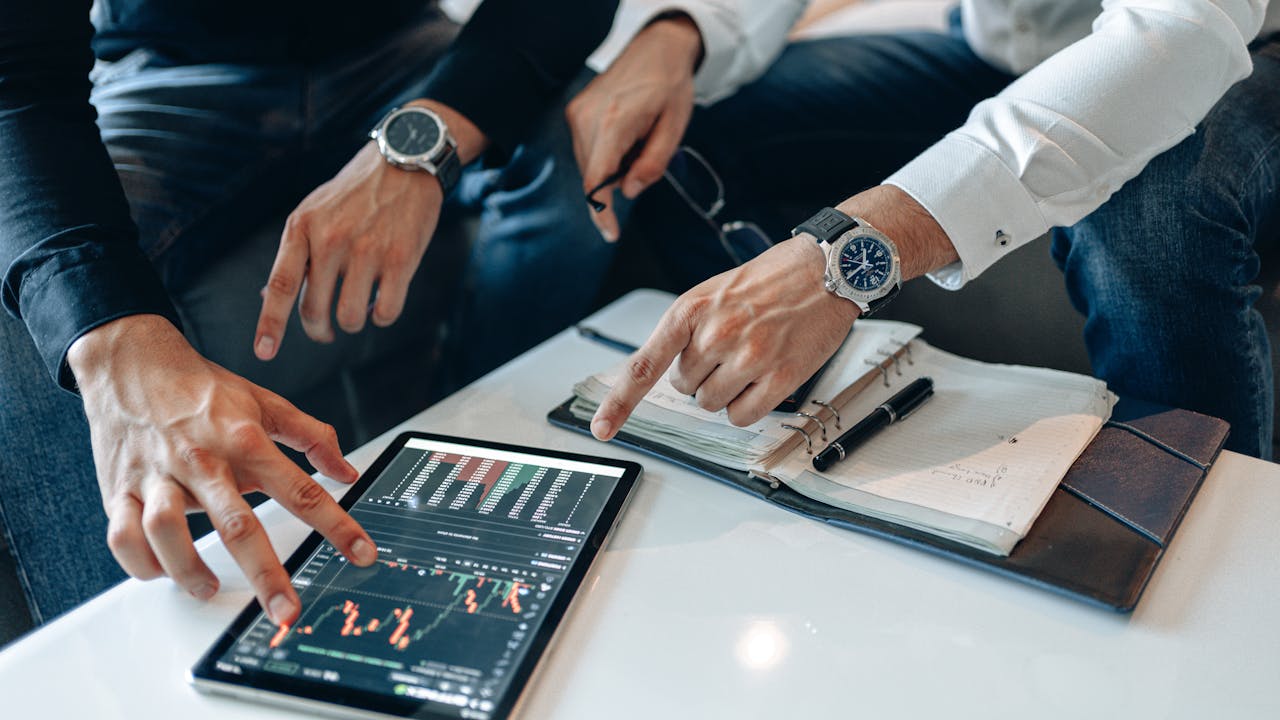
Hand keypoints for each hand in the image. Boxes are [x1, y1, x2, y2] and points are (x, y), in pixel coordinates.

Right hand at [70, 315, 372, 624]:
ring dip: (190, 570)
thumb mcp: (265, 402)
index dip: (336, 525)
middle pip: (238, 524)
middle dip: (267, 574)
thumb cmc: (201, 388)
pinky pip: (123, 535)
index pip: (300, 490)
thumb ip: (311, 436)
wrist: (132, 363)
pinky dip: (141, 562)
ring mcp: (158, 476)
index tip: (361, 553)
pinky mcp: (121, 488)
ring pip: (167, 531)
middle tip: (288, 611)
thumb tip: (347, 471)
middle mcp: (203, 461)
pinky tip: (162, 572)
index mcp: (245, 440)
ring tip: (210, 590)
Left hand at [254, 101, 484, 359]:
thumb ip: (295, 252)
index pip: (282, 285)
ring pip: (350, 317)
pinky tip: (382, 302)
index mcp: (303, 227)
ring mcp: (367, 250)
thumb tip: (268, 295)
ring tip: (357, 309)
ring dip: (352, 322)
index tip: (264, 352)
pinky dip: (382, 316)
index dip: (271, 323)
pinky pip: (386, 312)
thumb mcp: (314, 211)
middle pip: (315, 310)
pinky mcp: (401, 259)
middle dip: (319, 330)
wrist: (406, 162)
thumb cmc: (355, 192)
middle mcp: (332, 239)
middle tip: (325, 332)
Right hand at [567, 13, 702, 241]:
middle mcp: (587, 117)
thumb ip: (652, 165)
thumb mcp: (674, 129)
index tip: (610, 234)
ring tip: (637, 141)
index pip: (597, 180)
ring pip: (588, 165)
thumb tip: (629, 193)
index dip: (601, 212)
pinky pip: (586, 149)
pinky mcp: (574, 111)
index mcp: (614, 122)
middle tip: (644, 158)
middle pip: (592, 176)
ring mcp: (577, 112)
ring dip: (611, 168)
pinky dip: (605, 155)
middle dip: (616, 183)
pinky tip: (625, 136)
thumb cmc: (670, 87)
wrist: (656, 48)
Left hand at [590, 185, 957, 437]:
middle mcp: (716, 333)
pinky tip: (763, 378)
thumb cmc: (769, 280)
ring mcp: (749, 356)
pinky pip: (743, 415)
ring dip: (726, 391)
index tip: (602, 429)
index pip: (644, 366)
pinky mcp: (781, 376)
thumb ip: (685, 330)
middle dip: (702, 374)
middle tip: (730, 347)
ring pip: (712, 405)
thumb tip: (663, 371)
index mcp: (690, 310)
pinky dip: (748, 406)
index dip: (619, 403)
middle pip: (685, 388)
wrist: (826, 268)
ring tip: (750, 357)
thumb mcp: (712, 292)